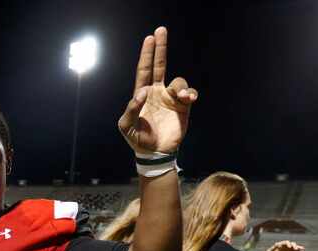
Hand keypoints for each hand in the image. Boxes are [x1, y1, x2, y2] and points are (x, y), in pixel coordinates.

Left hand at [118, 27, 197, 153]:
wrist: (154, 152)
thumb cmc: (137, 139)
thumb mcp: (126, 126)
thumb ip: (131, 109)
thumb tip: (143, 92)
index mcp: (143, 94)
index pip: (144, 69)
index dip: (147, 54)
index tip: (149, 38)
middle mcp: (157, 92)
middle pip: (160, 65)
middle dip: (160, 48)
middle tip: (161, 30)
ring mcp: (171, 99)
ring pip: (179, 82)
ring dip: (181, 87)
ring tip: (182, 97)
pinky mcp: (183, 107)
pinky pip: (191, 94)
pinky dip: (191, 94)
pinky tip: (188, 99)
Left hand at [262, 240, 304, 250]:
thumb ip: (273, 248)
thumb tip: (277, 244)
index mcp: (280, 245)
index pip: (285, 242)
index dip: (288, 243)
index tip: (289, 247)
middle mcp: (284, 247)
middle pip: (291, 244)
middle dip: (294, 245)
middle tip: (295, 248)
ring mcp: (287, 250)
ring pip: (294, 248)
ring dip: (298, 248)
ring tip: (302, 249)